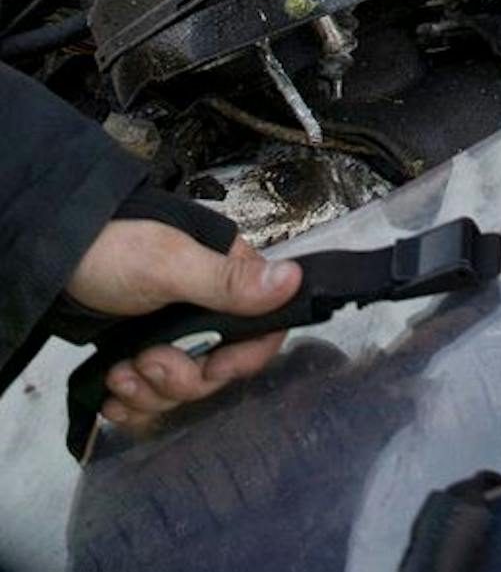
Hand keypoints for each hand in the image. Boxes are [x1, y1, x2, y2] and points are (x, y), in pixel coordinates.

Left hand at [65, 218, 301, 435]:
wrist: (49, 259)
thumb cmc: (112, 252)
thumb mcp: (169, 266)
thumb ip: (228, 282)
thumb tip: (294, 280)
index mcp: (227, 277)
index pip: (262, 331)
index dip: (242, 359)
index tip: (212, 366)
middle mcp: (207, 309)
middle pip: (218, 370)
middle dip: (179, 377)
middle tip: (144, 360)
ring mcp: (173, 334)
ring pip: (182, 389)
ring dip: (148, 393)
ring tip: (117, 373)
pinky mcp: (142, 354)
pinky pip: (152, 399)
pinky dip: (132, 404)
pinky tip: (111, 396)